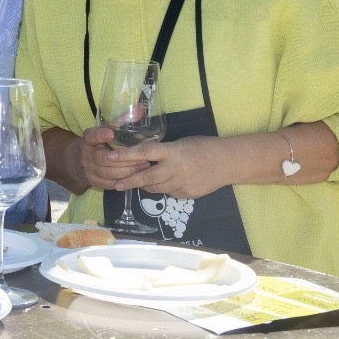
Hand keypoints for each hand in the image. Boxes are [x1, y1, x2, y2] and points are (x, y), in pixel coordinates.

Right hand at [70, 126, 152, 191]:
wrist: (79, 162)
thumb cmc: (99, 143)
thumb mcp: (107, 129)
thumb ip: (123, 120)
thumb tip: (141, 108)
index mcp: (88, 139)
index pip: (91, 136)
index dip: (99, 135)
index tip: (109, 133)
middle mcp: (86, 155)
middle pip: (103, 158)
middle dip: (124, 159)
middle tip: (143, 158)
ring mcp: (89, 170)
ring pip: (109, 173)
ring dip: (128, 171)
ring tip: (144, 167)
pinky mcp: (95, 182)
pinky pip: (110, 184)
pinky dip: (124, 181)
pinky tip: (137, 178)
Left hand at [111, 136, 230, 199]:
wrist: (228, 162)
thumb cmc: (203, 146)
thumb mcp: (180, 143)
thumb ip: (163, 151)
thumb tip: (144, 158)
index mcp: (173, 151)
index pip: (144, 153)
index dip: (126, 155)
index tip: (111, 156)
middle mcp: (176, 169)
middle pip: (147, 177)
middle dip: (129, 181)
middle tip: (116, 184)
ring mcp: (182, 184)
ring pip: (156, 188)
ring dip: (144, 185)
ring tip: (135, 182)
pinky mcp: (187, 194)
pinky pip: (169, 193)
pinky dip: (162, 188)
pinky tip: (162, 183)